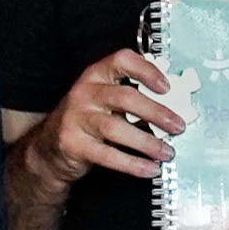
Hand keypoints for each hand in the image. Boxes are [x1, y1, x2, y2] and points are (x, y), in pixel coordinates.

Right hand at [30, 48, 183, 185]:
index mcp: (97, 75)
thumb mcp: (105, 100)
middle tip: (178, 126)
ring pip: (117, 128)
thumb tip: (175, 108)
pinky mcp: (73, 144)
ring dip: (147, 143)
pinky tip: (150, 169)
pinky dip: (133, 164)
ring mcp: (76, 118)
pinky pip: (108, 155)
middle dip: (156, 113)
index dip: (146, 71)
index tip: (167, 87)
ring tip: (168, 152)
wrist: (49, 147)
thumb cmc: (88, 120)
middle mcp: (85, 92)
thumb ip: (134, 99)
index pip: (122, 61)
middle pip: (125, 97)